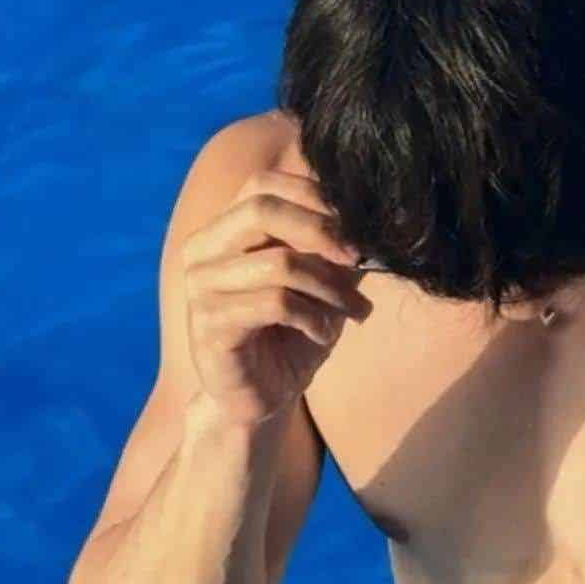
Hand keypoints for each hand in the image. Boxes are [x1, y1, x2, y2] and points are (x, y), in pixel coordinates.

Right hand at [182, 168, 370, 426]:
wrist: (262, 398)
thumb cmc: (291, 336)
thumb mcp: (323, 284)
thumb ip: (341, 248)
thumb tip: (385, 213)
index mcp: (222, 230)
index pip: (263, 185)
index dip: (314, 197)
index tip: (358, 227)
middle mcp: (202, 251)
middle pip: (262, 209)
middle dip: (321, 230)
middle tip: (359, 257)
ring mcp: (200, 287)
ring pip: (278, 263)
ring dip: (330, 288)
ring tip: (354, 311)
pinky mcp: (208, 325)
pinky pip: (274, 304)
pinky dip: (313, 318)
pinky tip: (324, 335)